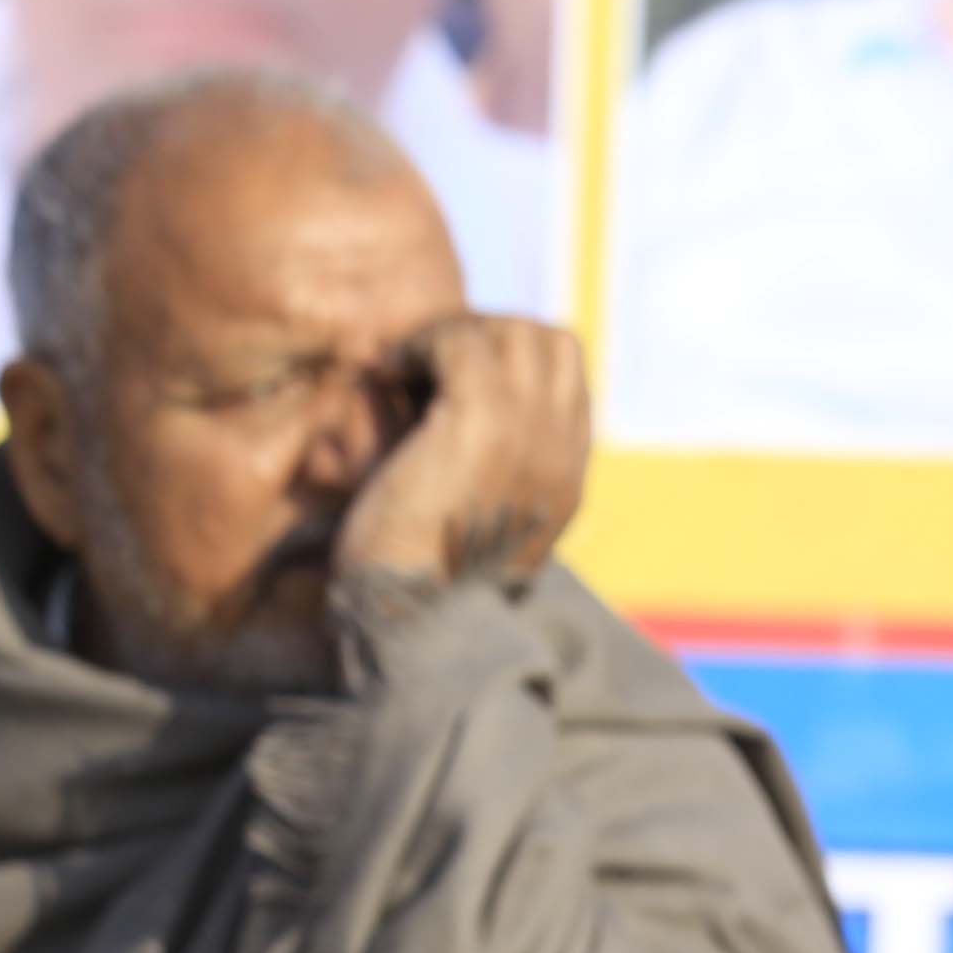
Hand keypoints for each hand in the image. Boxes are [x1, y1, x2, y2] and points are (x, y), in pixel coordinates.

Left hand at [330, 315, 590, 595]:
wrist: (408, 619)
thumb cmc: (416, 582)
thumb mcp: (468, 522)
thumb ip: (485, 474)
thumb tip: (445, 421)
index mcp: (565, 479)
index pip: (566, 373)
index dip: (506, 355)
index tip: (446, 377)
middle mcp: (560, 454)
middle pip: (549, 340)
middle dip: (483, 334)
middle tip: (423, 364)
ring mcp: (530, 438)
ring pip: (512, 332)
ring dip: (451, 335)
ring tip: (405, 368)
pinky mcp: (482, 428)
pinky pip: (464, 344)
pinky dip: (421, 346)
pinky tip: (387, 374)